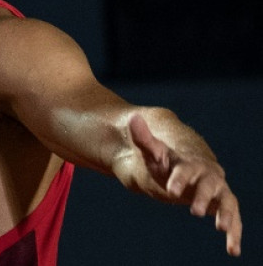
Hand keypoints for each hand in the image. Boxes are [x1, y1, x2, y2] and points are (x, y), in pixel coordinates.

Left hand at [130, 114, 242, 256]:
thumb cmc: (165, 163)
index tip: (171, 190)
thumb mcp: (152, 153)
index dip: (180, 179)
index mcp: (190, 163)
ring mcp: (217, 191)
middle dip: (202, 196)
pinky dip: (234, 234)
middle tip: (193, 211)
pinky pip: (231, 219)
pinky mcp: (221, 206)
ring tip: (221, 228)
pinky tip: (233, 250)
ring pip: (226, 202)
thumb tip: (133, 118)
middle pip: (209, 185)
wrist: (181, 171)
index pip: (186, 169)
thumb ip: (144, 139)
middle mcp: (208, 176)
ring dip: (225, 215)